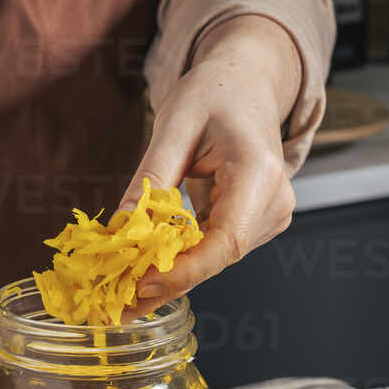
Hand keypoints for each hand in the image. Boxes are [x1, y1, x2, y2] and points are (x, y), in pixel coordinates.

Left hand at [122, 15, 301, 317]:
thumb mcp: (174, 124)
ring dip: (169, 276)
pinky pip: (215, 250)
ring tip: (120, 295)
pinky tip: (144, 275)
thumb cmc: (215, 92)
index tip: (141, 286)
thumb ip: (150, 177)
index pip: (225, 240)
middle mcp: (274, 201)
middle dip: (166, 281)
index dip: (184, 270)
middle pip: (219, 257)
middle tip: (114, 305)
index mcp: (258, 173)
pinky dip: (180, 262)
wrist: (248, 82)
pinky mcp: (257, 222)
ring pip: (215, 259)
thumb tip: (120, 229)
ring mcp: (271, 215)